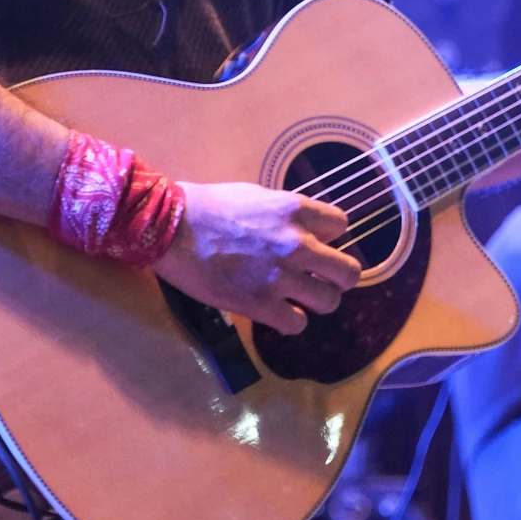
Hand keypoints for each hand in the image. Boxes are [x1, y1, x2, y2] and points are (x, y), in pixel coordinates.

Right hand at [161, 182, 361, 336]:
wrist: (171, 228)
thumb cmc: (206, 205)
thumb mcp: (254, 195)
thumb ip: (284, 213)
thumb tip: (299, 226)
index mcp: (295, 211)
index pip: (341, 226)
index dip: (330, 238)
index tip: (315, 244)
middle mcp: (297, 244)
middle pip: (349, 272)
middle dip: (336, 278)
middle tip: (317, 280)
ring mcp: (281, 277)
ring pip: (329, 302)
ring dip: (314, 302)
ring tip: (296, 299)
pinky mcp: (261, 305)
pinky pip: (297, 324)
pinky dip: (289, 321)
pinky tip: (275, 313)